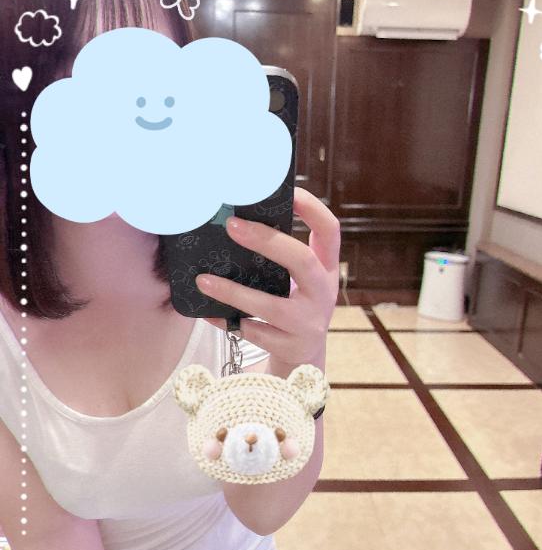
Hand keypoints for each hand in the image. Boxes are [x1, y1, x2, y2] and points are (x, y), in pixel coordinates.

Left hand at [196, 188, 340, 364]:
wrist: (304, 359)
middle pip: (302, 259)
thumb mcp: (299, 282)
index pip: (329, 231)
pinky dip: (227, 321)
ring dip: (233, 292)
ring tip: (203, 280)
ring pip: (270, 305)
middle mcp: (323, 293)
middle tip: (231, 226)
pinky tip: (207, 312)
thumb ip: (281, 259)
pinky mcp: (291, 348)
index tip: (288, 191)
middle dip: (266, 240)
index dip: (312, 209)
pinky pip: (253, 332)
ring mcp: (309, 323)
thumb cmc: (293, 307)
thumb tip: (234, 224)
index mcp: (327, 268)